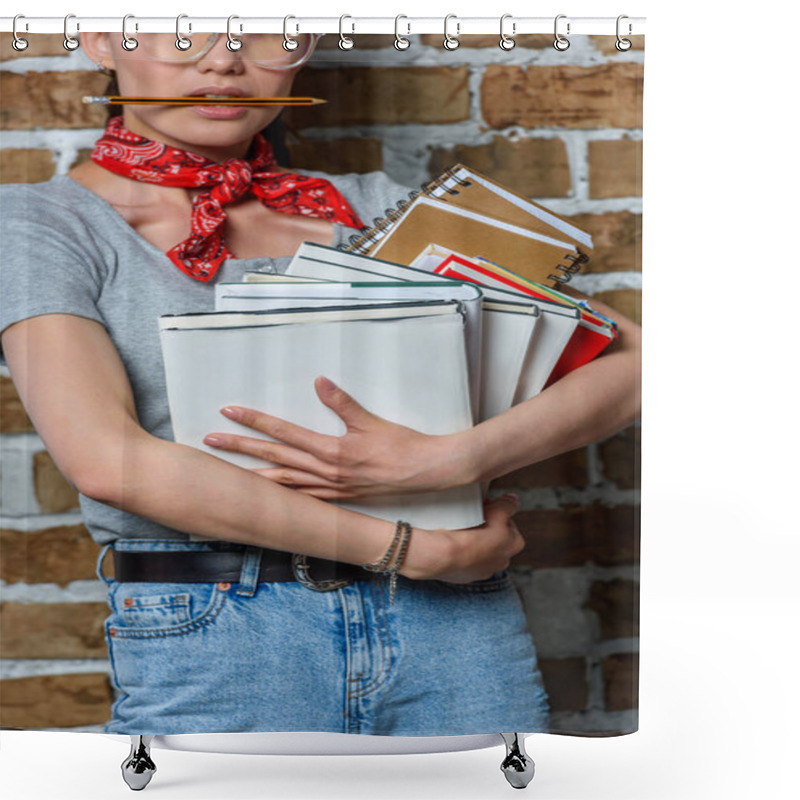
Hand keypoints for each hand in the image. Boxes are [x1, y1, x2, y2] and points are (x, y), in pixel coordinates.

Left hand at [203, 376, 472, 498]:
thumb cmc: (402, 446)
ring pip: (283, 483)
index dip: (255, 422)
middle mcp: (326, 473)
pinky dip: (282, 495)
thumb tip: (319, 381)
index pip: (284, 434)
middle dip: (240, 450)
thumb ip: (342, 402)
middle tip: (210, 441)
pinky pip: (303, 498)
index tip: (230, 412)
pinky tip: (269, 495)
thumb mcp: (371, 421)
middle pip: (274, 460)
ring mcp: (331, 489)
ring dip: (254, 477)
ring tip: (227, 474)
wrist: (426, 473)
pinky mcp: (339, 498)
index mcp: (332, 451)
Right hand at [402, 494, 525, 583]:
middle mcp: (502, 561)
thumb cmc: (474, 535)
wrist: (446, 555)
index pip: (510, 524)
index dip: (497, 513)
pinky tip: (452, 540)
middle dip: (486, 527)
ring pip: (479, 549)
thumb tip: (513, 500)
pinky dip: (459, 550)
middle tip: (474, 515)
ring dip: (472, 539)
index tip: (486, 507)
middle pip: (495, 538)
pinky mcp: (464, 575)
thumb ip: (508, 505)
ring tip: (460, 527)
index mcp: (514, 545)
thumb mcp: (497, 511)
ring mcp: (482, 570)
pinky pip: (463, 559)